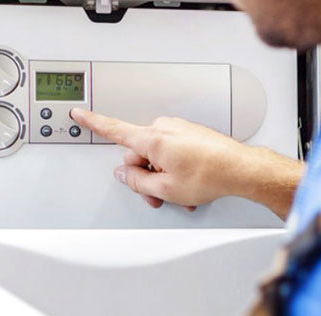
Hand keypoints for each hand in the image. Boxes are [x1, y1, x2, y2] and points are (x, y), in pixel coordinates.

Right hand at [70, 108, 303, 218]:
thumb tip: (125, 175)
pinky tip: (189, 187)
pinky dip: (177, 171)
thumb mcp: (165, 189)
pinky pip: (173, 152)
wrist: (241, 169)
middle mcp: (164, 129)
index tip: (79, 113)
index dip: (93, 123)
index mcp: (153, 139)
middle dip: (145, 177)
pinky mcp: (191, 134)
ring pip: (157, 156)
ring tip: (181, 195)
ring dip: (164, 177)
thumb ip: (137, 183)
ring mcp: (179, 130)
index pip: (114, 129)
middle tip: (159, 196)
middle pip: (138, 155)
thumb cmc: (210, 175)